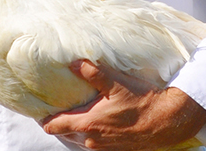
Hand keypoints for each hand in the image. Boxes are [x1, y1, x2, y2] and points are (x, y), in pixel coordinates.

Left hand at [40, 60, 205, 150]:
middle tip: (57, 108)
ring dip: (75, 129)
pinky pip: (94, 144)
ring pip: (79, 140)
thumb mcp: (117, 83)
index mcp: (88, 123)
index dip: (44, 118)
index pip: (54, 125)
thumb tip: (74, 63)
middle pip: (64, 134)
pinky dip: (90, 135)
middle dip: (59, 123)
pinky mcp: (115, 150)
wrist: (166, 121)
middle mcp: (92, 140)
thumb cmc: (142, 101)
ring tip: (76, 114)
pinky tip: (98, 123)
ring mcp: (103, 147)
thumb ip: (92, 73)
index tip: (39, 110)